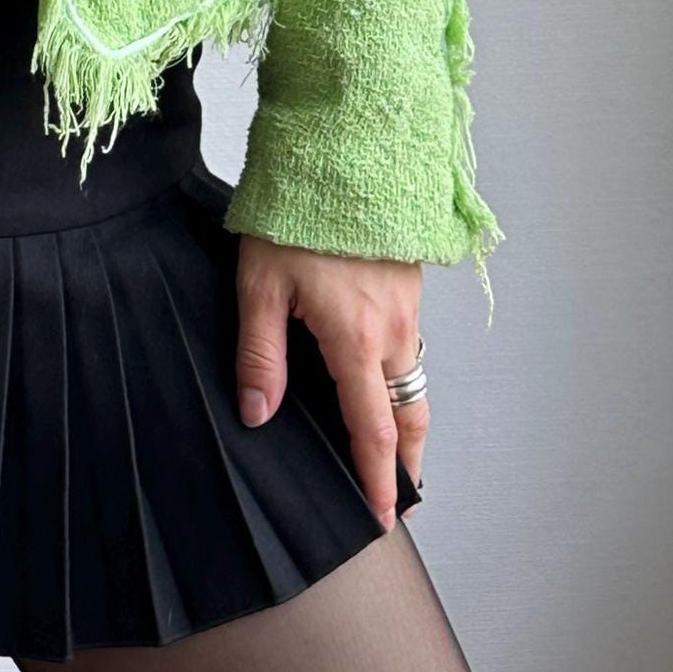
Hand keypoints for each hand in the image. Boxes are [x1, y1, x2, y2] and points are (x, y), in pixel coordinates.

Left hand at [234, 237, 425, 530]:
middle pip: (408, 414)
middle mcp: (393, 330)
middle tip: (397, 499)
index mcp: (356, 338)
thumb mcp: (260, 283)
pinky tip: (379, 381)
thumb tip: (258, 415)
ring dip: (407, 421)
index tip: (380, 517)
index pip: (373, 430)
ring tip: (392, 452)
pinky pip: (412, 349)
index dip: (377, 480)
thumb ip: (260, 354)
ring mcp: (407, 307)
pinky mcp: (408, 286)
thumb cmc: (297, 215)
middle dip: (406, 463)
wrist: (344, 154)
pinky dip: (404, 380)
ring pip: (414, 382)